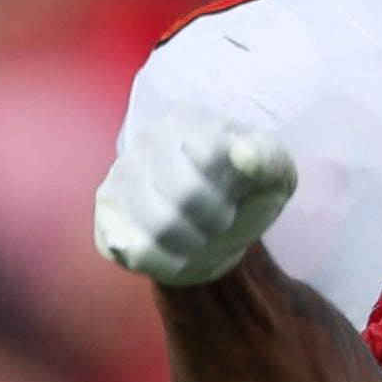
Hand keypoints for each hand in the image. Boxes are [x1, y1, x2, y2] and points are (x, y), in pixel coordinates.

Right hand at [94, 110, 296, 285]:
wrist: (210, 237)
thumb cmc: (242, 199)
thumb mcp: (274, 180)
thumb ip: (270, 160)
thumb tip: (244, 152)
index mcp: (191, 120)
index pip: (213, 157)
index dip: (231, 189)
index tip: (235, 193)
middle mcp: (150, 138)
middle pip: (186, 193)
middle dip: (214, 220)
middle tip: (217, 220)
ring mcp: (122, 172)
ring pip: (161, 225)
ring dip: (192, 243)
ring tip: (195, 234)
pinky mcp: (107, 210)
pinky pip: (137, 248)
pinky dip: (165, 261)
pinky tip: (170, 250)